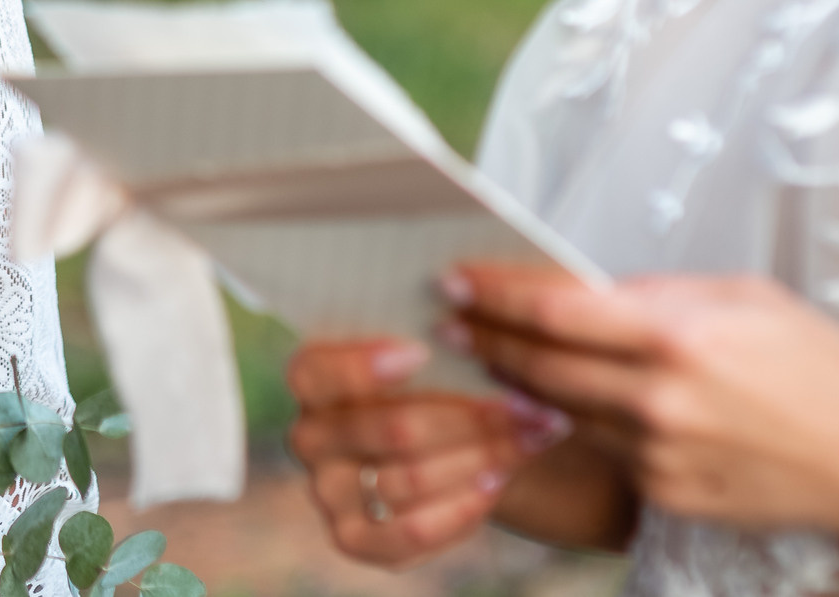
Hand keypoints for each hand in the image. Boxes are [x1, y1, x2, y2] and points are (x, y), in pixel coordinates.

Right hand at [286, 336, 550, 566]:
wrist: (464, 445)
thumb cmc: (450, 379)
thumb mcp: (442, 345)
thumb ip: (445, 328)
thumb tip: (476, 299)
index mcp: (314, 378)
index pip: (317, 372)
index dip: (363, 367)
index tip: (421, 353)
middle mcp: (309, 435)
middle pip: (388, 430)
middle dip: (468, 418)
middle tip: (526, 406)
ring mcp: (327, 490)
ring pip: (405, 481)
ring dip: (479, 461)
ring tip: (528, 441)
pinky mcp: (352, 538)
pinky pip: (401, 537)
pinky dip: (454, 515)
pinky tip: (494, 486)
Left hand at [447, 264, 838, 553]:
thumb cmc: (808, 365)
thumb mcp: (738, 297)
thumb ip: (655, 293)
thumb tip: (583, 286)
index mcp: (673, 336)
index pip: (552, 312)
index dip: (491, 295)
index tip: (453, 281)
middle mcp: (656, 398)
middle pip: (538, 366)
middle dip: (484, 340)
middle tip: (448, 321)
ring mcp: (656, 452)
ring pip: (557, 412)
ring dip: (515, 385)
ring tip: (486, 357)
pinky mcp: (662, 492)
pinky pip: (599, 450)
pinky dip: (571, 426)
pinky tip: (551, 407)